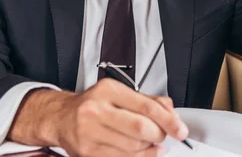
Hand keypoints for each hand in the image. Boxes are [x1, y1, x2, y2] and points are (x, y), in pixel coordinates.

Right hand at [10, 79, 187, 156]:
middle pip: (140, 128)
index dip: (168, 120)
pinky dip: (139, 156)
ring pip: (133, 146)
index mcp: (108, 90)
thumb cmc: (93, 104)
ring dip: (149, 147)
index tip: (180, 129)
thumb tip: (171, 112)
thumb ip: (148, 100)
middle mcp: (96, 110)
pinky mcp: (87, 152)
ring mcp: (89, 133)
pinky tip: (143, 151)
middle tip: (164, 135)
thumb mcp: (120, 92)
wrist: (61, 117)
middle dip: (159, 135)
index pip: (146, 106)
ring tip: (151, 142)